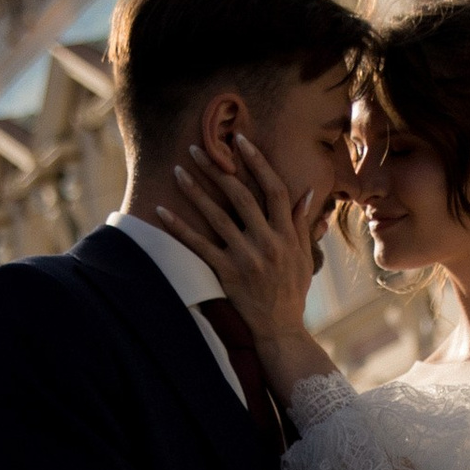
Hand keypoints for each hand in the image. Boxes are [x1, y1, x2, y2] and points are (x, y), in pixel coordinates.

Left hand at [157, 129, 323, 356]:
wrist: (280, 329)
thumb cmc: (292, 290)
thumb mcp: (304, 255)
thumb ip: (302, 223)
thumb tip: (307, 191)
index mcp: (288, 235)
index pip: (274, 189)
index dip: (257, 162)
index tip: (240, 141)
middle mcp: (268, 243)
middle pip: (241, 196)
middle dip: (218, 169)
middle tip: (197, 148)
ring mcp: (247, 258)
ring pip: (217, 216)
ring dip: (195, 190)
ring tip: (177, 170)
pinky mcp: (227, 273)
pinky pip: (199, 245)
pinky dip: (179, 227)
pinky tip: (162, 210)